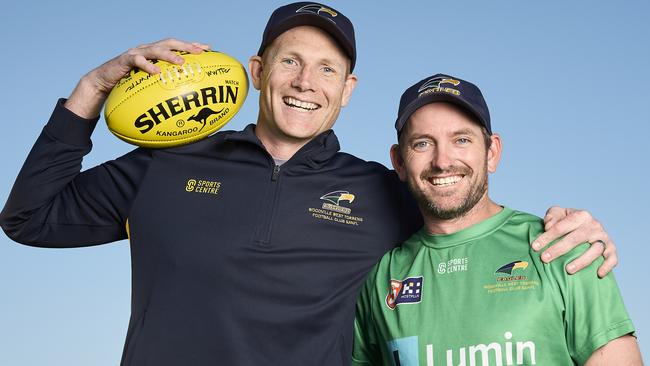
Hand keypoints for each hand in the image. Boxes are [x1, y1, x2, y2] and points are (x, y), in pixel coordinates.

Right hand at [64, 38, 209, 118]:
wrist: (104, 82)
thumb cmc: (129, 85)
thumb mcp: (149, 85)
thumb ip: (164, 87)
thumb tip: (185, 103)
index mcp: (156, 53)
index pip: (177, 46)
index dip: (192, 45)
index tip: (209, 49)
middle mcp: (148, 49)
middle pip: (170, 42)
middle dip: (186, 45)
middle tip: (199, 52)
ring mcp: (136, 53)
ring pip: (155, 49)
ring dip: (169, 54)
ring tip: (181, 62)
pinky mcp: (125, 59)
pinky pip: (137, 61)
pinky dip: (147, 66)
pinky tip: (156, 72)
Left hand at [531, 206, 616, 277]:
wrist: (587, 226)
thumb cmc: (568, 222)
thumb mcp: (558, 214)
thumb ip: (552, 216)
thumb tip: (548, 225)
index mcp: (581, 215)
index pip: (561, 226)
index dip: (547, 237)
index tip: (535, 247)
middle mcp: (594, 225)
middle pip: (576, 238)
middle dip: (559, 249)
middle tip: (544, 259)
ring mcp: (604, 237)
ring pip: (595, 250)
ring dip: (582, 261)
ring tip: (567, 270)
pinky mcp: (612, 249)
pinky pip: (612, 258)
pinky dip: (607, 266)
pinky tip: (598, 274)